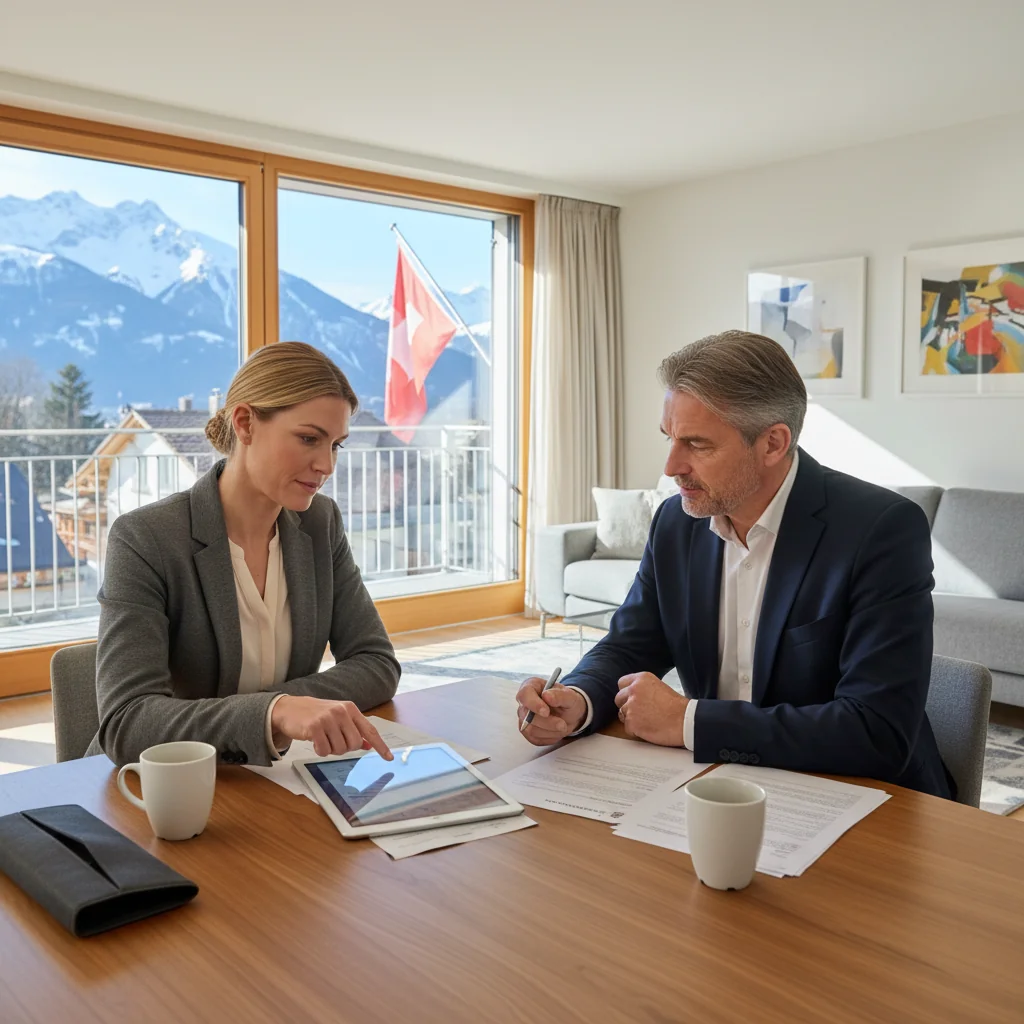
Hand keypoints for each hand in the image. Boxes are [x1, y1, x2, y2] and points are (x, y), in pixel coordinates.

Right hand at [271, 696, 392, 759]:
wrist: (289, 708)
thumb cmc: (316, 714)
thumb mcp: (337, 717)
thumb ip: (353, 729)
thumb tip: (368, 745)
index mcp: (350, 709)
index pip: (369, 730)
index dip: (380, 745)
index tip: (388, 757)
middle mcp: (341, 712)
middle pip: (354, 744)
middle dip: (345, 748)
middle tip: (333, 741)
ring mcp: (328, 719)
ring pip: (340, 749)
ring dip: (331, 749)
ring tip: (322, 738)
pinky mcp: (314, 727)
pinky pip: (324, 751)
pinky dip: (320, 750)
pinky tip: (314, 740)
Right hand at [516, 678, 586, 745]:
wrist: (570, 713)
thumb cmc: (567, 701)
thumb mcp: (570, 696)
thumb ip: (560, 695)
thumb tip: (547, 696)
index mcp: (532, 686)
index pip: (524, 695)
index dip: (533, 704)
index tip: (546, 712)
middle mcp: (524, 702)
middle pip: (527, 716)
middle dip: (547, 722)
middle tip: (563, 724)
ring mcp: (524, 718)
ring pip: (530, 729)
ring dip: (550, 731)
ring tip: (562, 726)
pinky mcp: (527, 731)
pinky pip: (534, 738)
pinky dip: (549, 737)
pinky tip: (556, 731)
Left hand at [614, 673, 687, 746]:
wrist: (686, 720)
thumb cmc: (677, 707)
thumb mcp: (659, 687)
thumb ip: (643, 689)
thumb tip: (632, 695)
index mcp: (641, 679)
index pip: (622, 683)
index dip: (627, 693)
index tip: (633, 699)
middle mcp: (633, 690)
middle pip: (618, 698)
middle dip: (627, 706)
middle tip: (640, 712)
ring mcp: (631, 706)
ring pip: (622, 714)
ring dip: (631, 719)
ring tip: (648, 721)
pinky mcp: (631, 722)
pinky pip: (627, 728)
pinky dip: (636, 731)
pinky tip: (649, 728)